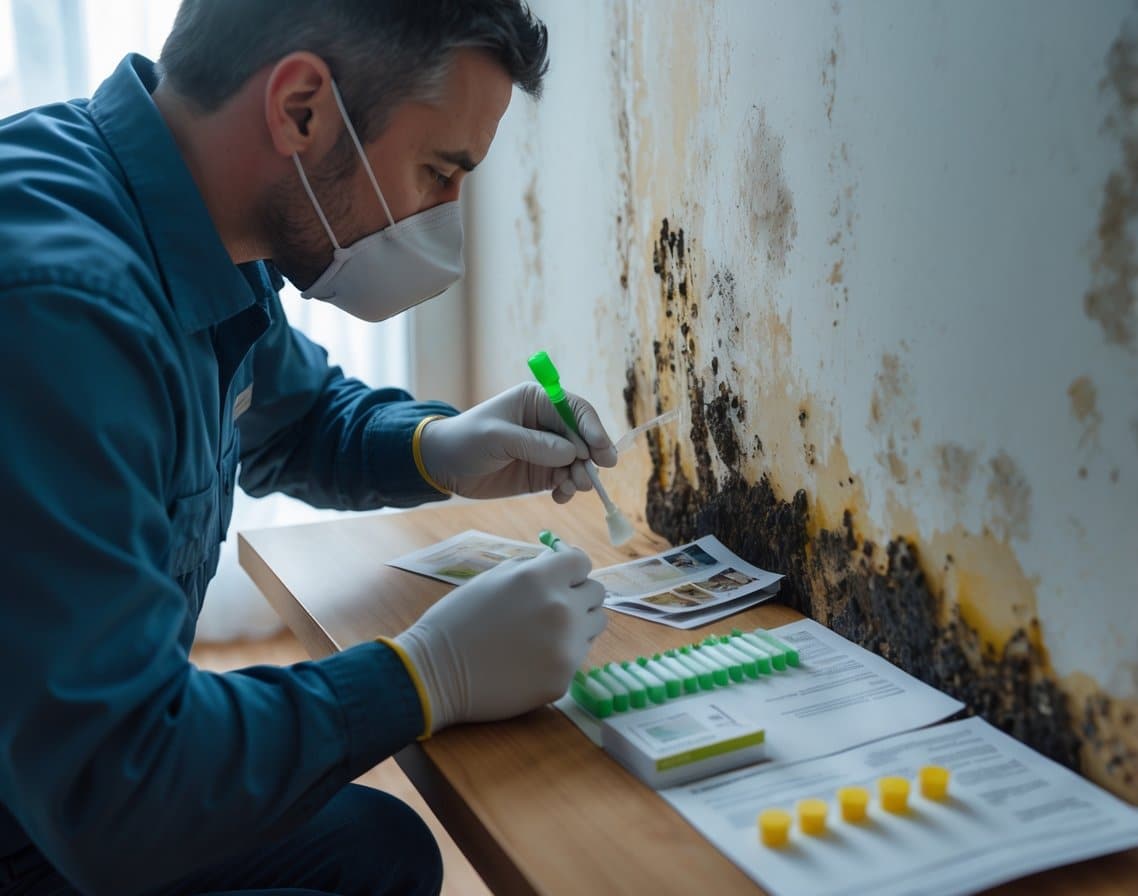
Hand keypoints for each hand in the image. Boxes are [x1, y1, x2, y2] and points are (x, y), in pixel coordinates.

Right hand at [393, 545, 605, 732]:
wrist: (436, 673)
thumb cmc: (457, 620)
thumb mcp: (492, 579)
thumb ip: (530, 569)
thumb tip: (556, 562)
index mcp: (541, 578)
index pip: (582, 561)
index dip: (570, 569)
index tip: (560, 579)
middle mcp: (561, 608)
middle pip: (597, 592)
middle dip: (578, 595)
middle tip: (552, 608)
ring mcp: (566, 646)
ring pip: (595, 624)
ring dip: (579, 624)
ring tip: (546, 633)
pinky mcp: (564, 677)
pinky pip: (579, 656)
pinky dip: (563, 655)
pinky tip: (533, 659)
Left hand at [418, 382, 617, 501]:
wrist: (444, 466)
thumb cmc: (466, 440)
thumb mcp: (497, 438)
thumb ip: (534, 444)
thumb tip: (572, 453)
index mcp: (538, 401)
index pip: (576, 410)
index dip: (593, 429)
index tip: (601, 451)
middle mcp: (548, 423)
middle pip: (584, 438)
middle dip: (591, 458)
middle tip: (589, 477)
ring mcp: (548, 449)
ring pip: (579, 462)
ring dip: (581, 476)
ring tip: (571, 488)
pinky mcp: (543, 472)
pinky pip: (567, 480)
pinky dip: (569, 490)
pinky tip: (560, 497)